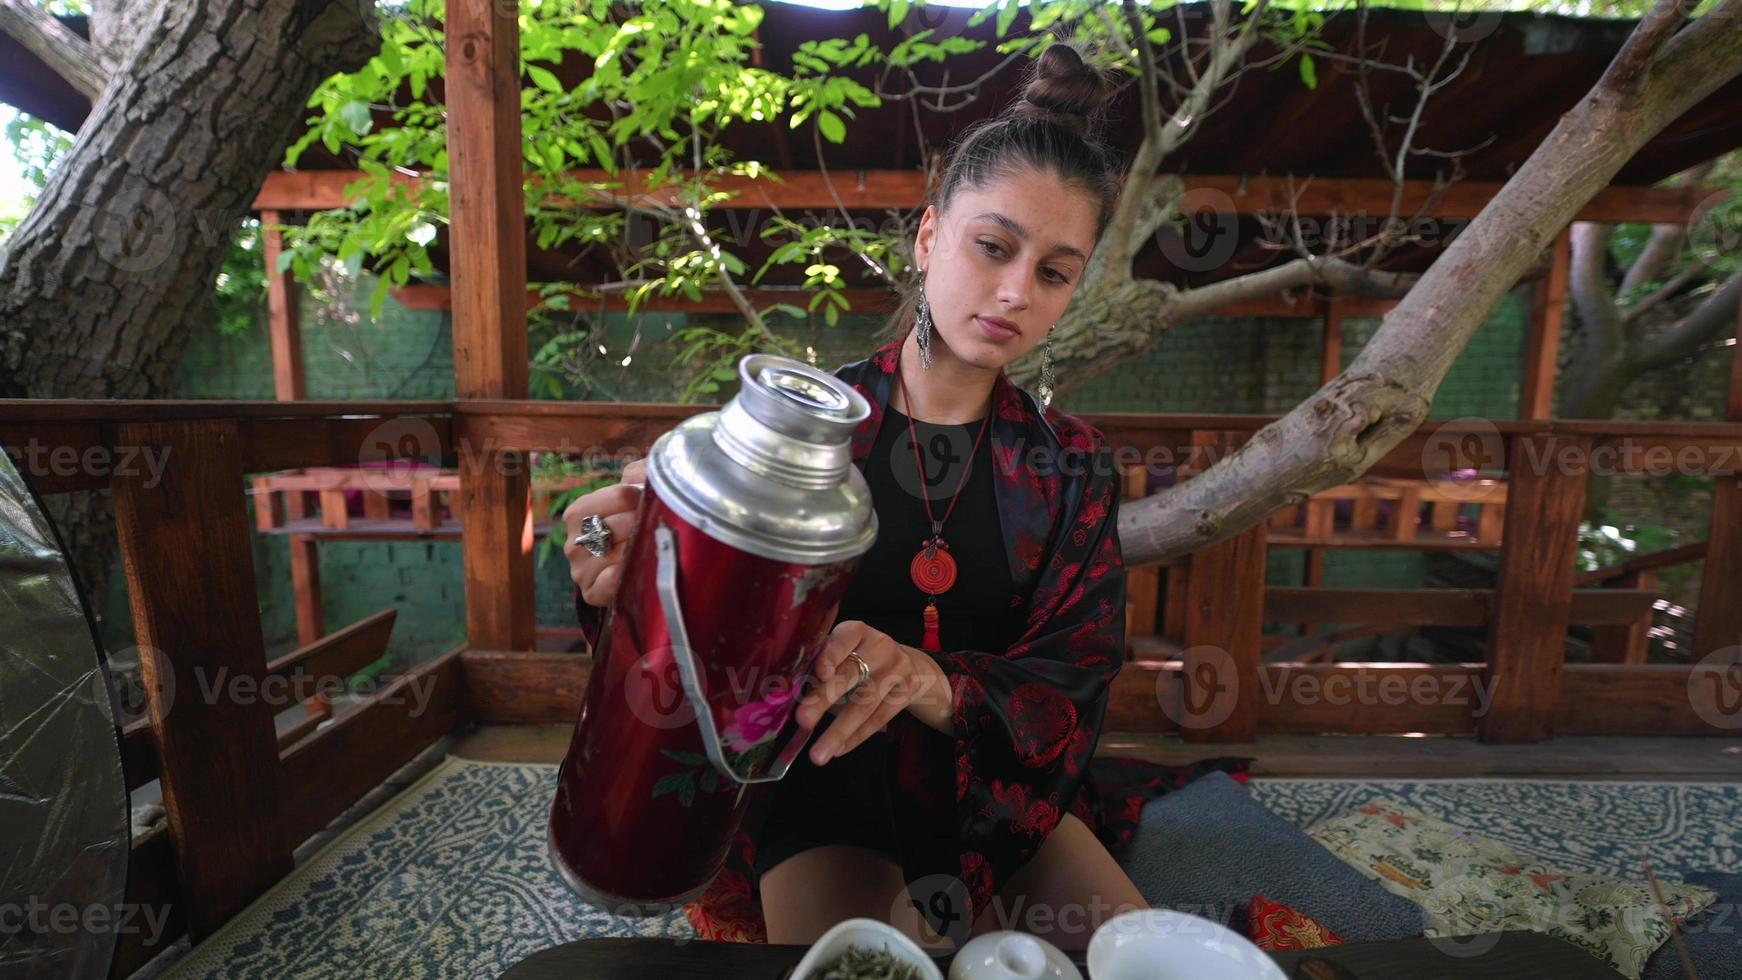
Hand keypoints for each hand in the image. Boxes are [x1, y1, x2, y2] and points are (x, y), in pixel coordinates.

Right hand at [562, 458, 647, 606]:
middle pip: (613, 527)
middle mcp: (573, 542)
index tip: (650, 499)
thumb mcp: (633, 491)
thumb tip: (647, 474)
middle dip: (640, 524)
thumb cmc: (631, 521)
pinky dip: (625, 576)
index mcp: (578, 513)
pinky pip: (608, 584)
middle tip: (657, 524)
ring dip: (637, 550)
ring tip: (652, 545)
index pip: (611, 499)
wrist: (628, 564)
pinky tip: (637, 569)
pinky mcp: (591, 593)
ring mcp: (580, 570)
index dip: (637, 497)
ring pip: (612, 555)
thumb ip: (639, 474)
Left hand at [793, 620, 953, 763]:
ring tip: (818, 754)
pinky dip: (856, 737)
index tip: (820, 673)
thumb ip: (820, 668)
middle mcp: (880, 645)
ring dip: (839, 731)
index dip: (831, 656)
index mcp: (856, 631)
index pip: (843, 640)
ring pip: (865, 703)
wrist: (910, 665)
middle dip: (824, 699)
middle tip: (803, 721)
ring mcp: (897, 668)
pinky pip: (879, 719)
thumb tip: (787, 697)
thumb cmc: (862, 659)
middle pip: (850, 674)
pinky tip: (837, 750)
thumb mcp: (844, 652)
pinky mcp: (907, 691)